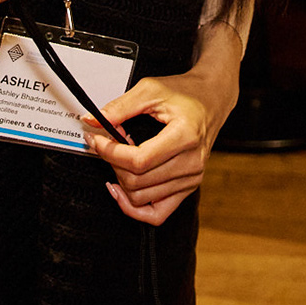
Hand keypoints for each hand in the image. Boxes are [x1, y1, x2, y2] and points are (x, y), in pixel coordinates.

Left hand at [81, 58, 238, 225]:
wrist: (211, 100)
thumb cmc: (186, 94)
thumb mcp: (150, 90)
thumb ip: (120, 107)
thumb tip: (94, 121)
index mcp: (185, 136)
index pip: (138, 161)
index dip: (110, 152)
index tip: (97, 139)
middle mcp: (191, 162)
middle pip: (137, 181)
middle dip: (113, 162)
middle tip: (108, 143)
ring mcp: (191, 178)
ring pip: (141, 198)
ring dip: (121, 179)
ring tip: (120, 157)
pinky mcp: (188, 188)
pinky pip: (157, 214)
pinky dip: (134, 207)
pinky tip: (122, 190)